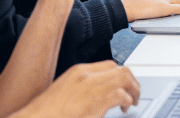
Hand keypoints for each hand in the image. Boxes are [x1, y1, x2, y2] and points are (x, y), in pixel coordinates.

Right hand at [19, 61, 139, 117]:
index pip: (108, 65)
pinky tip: (126, 108)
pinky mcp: (98, 100)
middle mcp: (86, 75)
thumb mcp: (62, 94)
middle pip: (119, 69)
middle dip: (131, 81)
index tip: (123, 84)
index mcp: (77, 72)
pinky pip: (122, 95)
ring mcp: (92, 86)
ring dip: (134, 89)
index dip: (119, 75)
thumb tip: (93, 96)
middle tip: (134, 93)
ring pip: (125, 77)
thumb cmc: (45, 114)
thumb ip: (80, 90)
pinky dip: (128, 101)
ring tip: (133, 100)